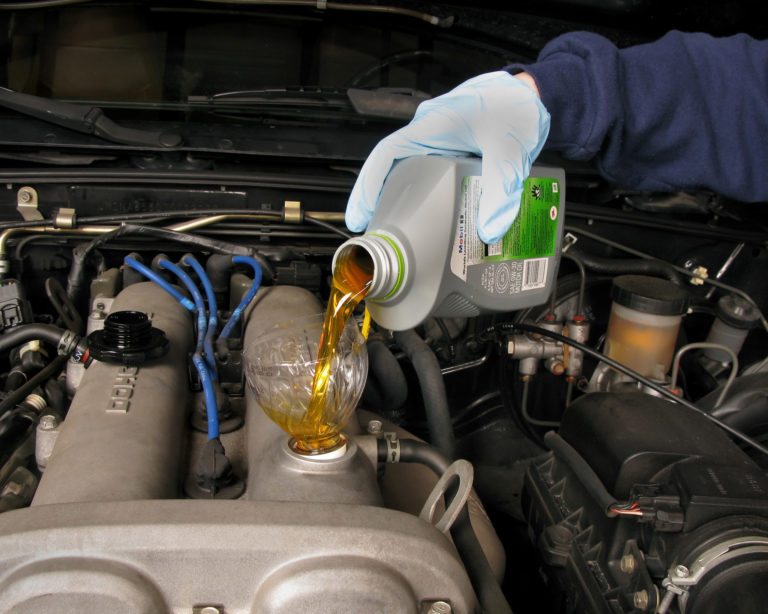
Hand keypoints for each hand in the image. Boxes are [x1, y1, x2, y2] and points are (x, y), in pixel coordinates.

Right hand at [345, 71, 549, 243]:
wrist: (533, 92)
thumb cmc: (517, 105)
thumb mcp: (511, 153)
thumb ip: (502, 193)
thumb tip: (490, 230)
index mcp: (433, 124)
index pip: (386, 154)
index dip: (367, 185)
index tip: (358, 214)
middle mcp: (429, 129)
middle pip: (391, 166)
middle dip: (378, 198)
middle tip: (374, 231)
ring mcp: (437, 137)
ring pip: (407, 169)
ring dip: (398, 196)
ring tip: (394, 228)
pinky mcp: (449, 146)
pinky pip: (425, 170)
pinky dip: (419, 191)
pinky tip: (424, 213)